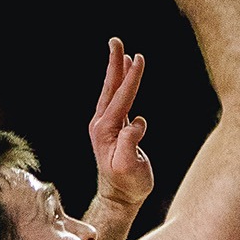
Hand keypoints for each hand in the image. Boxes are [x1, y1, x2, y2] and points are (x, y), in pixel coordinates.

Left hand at [90, 38, 152, 209]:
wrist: (120, 197)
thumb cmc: (128, 184)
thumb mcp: (129, 168)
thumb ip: (130, 145)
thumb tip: (136, 123)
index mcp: (105, 130)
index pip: (121, 98)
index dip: (131, 78)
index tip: (139, 59)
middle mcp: (101, 124)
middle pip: (109, 88)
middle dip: (114, 64)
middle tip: (116, 41)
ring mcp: (105, 126)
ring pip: (112, 92)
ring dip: (116, 70)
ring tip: (121, 52)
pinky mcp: (113, 129)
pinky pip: (118, 100)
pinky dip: (122, 85)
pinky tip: (126, 78)